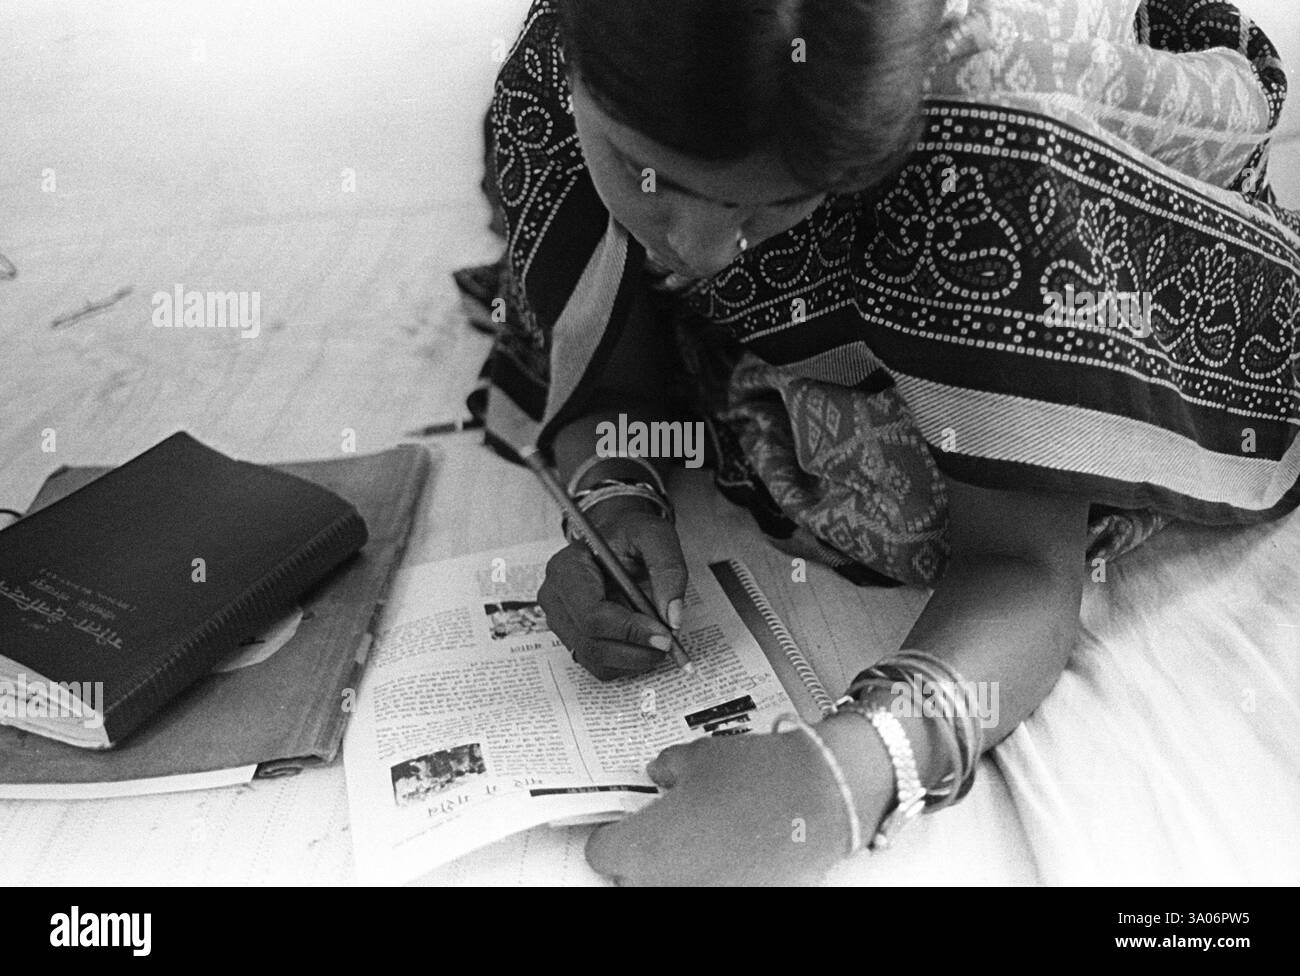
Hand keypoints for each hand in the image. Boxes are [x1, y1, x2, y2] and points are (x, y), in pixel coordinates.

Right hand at [537, 495, 687, 680]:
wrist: (615, 539)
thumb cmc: (629, 535)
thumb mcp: (655, 536)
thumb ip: (668, 569)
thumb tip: (673, 617)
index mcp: (567, 568)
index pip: (591, 614)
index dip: (629, 630)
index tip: (664, 634)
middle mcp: (555, 597)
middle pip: (592, 643)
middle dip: (636, 649)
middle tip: (669, 642)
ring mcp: (560, 621)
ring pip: (596, 660)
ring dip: (634, 659)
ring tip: (659, 639)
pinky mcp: (571, 638)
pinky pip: (599, 665)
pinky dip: (626, 662)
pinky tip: (642, 641)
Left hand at [585, 718, 891, 885]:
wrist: (822, 797)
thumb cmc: (762, 776)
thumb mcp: (699, 756)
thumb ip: (668, 768)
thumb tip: (661, 773)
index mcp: (643, 846)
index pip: (601, 851)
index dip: (614, 832)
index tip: (626, 823)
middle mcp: (665, 883)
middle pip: (630, 878)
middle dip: (643, 854)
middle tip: (664, 829)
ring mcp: (701, 898)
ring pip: (669, 887)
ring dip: (675, 869)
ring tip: (701, 840)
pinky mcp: (735, 901)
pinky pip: (705, 890)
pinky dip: (711, 876)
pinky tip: (729, 854)